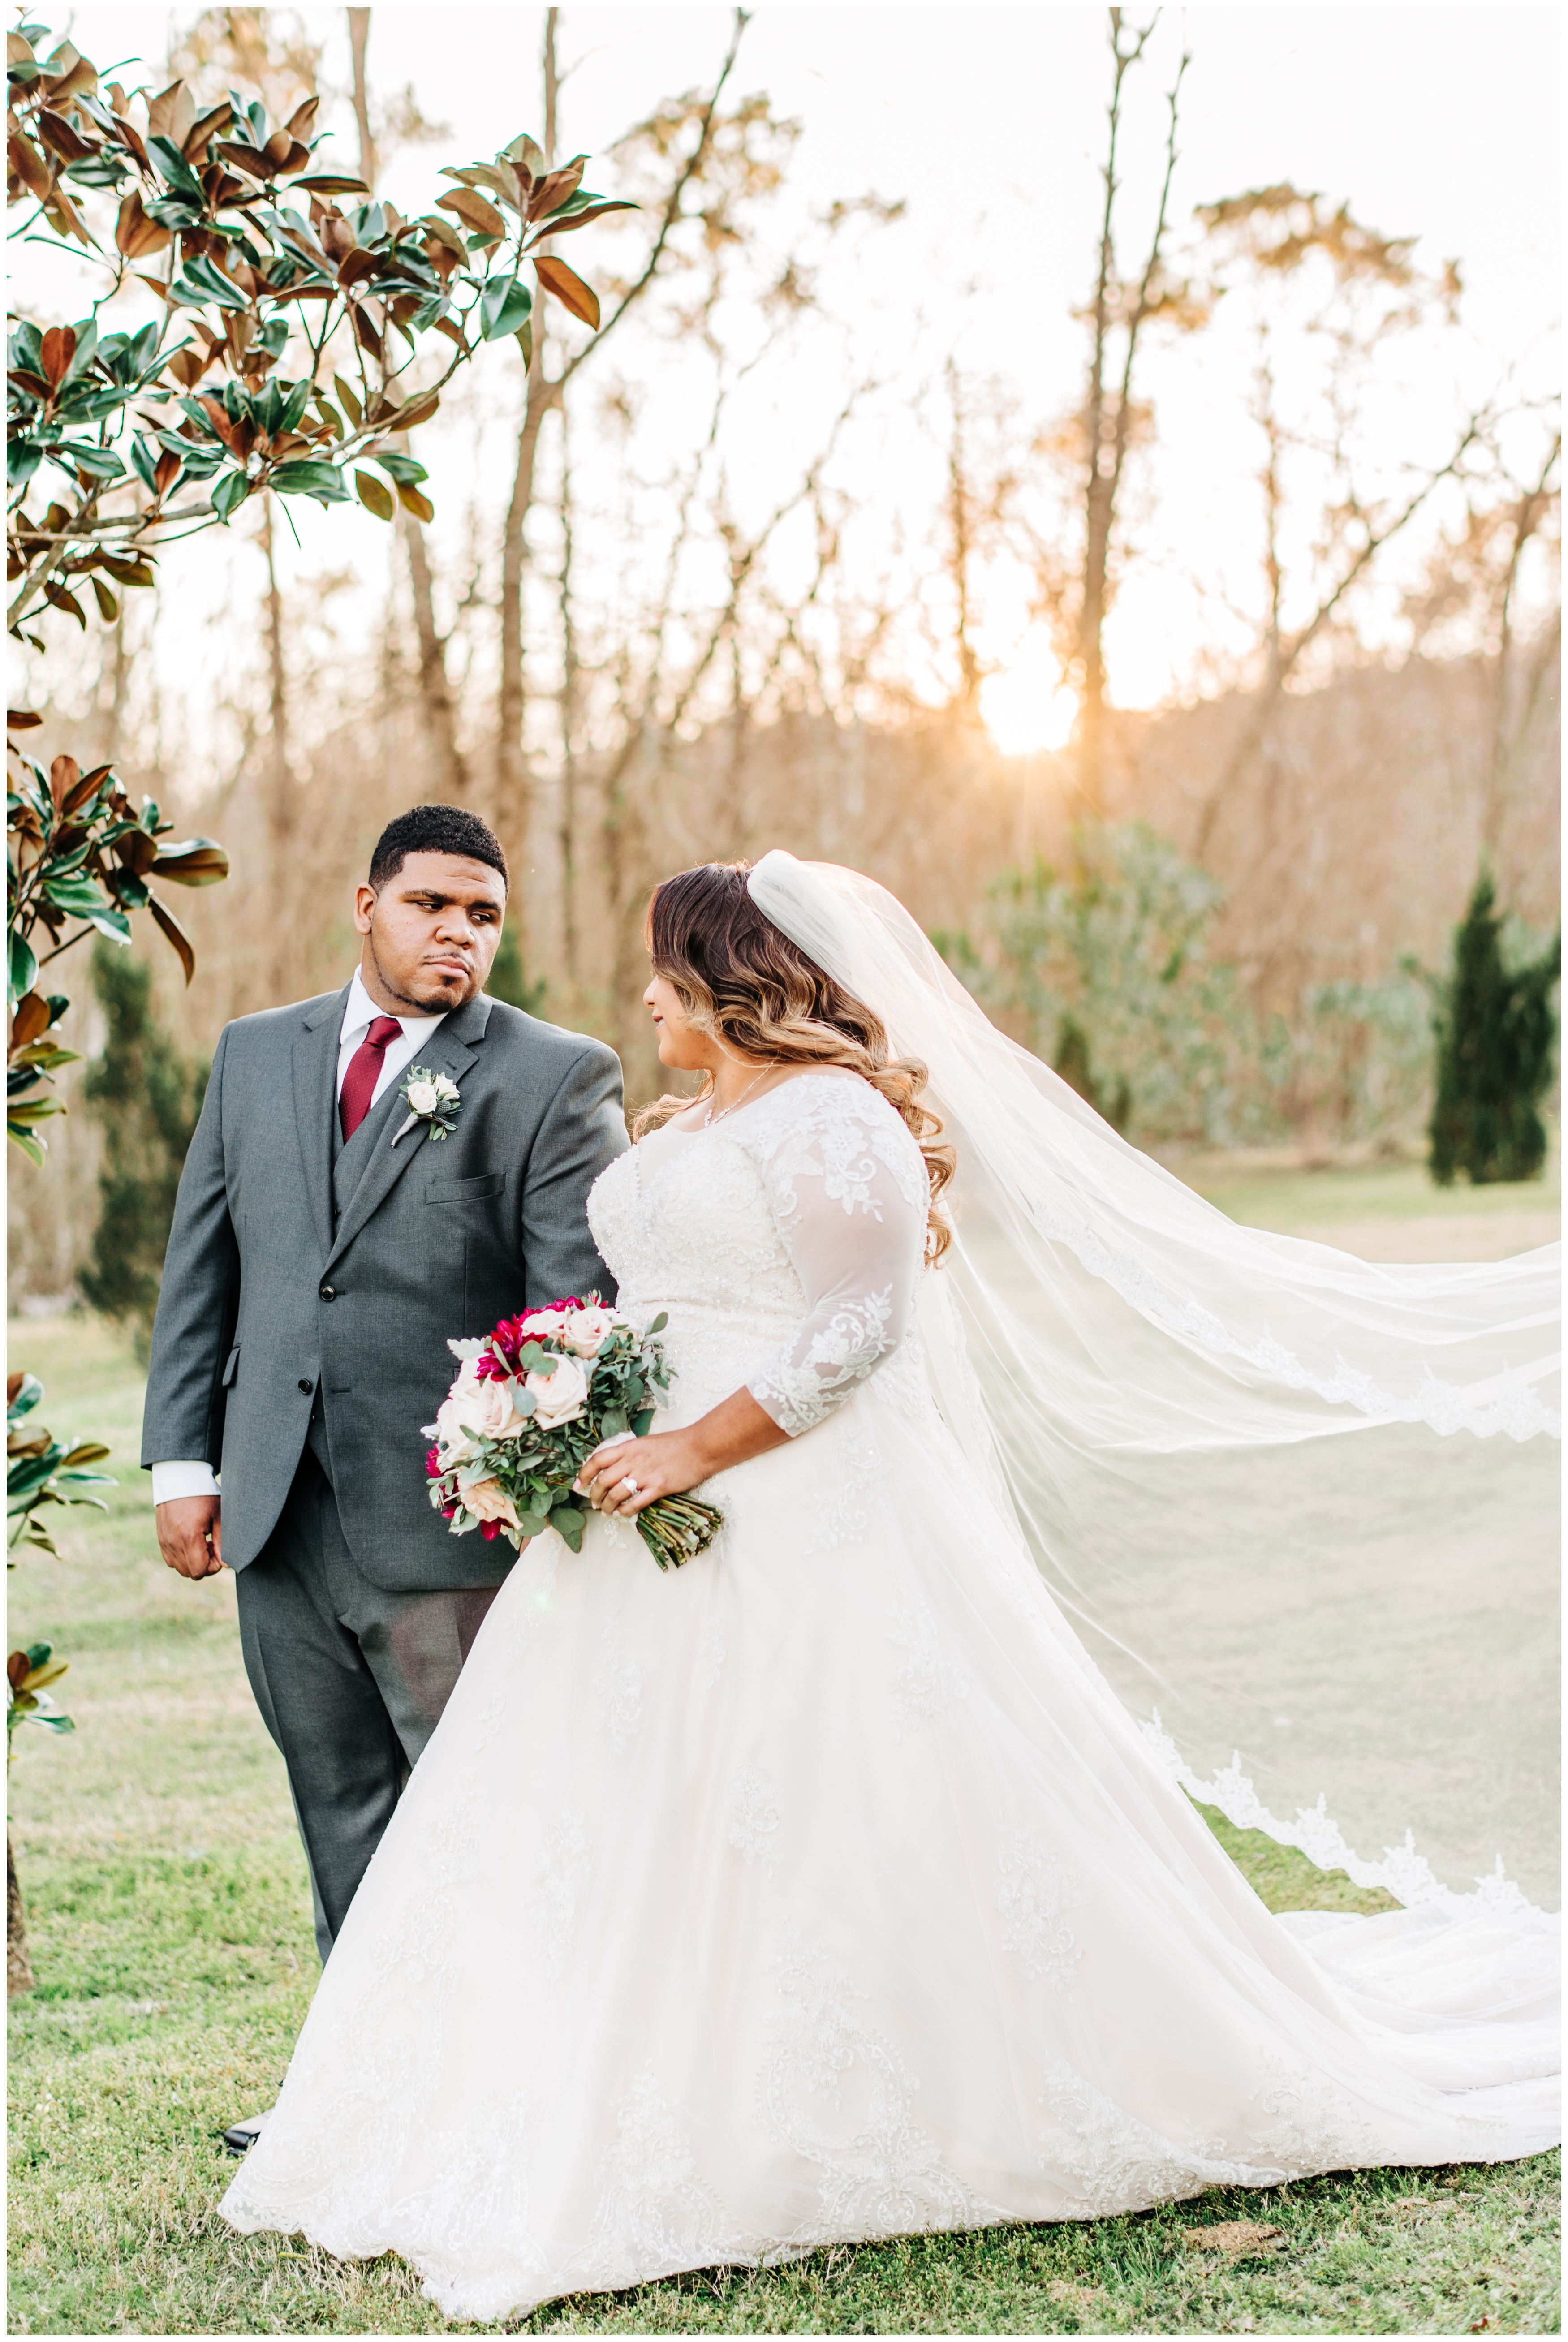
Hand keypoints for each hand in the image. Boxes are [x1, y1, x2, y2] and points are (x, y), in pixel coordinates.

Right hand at [156, 1493, 224, 1577]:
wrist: (180, 1479)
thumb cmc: (203, 1495)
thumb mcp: (218, 1516)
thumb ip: (223, 1542)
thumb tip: (226, 1564)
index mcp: (188, 1537)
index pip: (199, 1570)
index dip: (213, 1566)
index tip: (219, 1551)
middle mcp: (173, 1542)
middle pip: (189, 1573)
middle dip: (204, 1565)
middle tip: (211, 1546)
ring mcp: (164, 1541)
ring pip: (179, 1568)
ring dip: (192, 1561)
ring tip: (201, 1543)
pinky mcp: (160, 1538)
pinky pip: (170, 1559)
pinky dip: (181, 1557)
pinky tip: (190, 1541)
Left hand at [575, 1429, 709, 1517]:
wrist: (699, 1447)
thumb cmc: (674, 1444)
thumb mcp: (645, 1442)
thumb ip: (628, 1453)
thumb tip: (612, 1467)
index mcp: (629, 1447)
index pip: (597, 1460)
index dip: (584, 1474)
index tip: (579, 1485)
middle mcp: (633, 1460)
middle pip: (603, 1481)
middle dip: (594, 1496)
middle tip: (594, 1504)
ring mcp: (646, 1474)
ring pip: (616, 1494)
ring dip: (608, 1506)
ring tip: (607, 1512)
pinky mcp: (659, 1487)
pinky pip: (635, 1504)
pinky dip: (625, 1511)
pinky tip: (623, 1513)